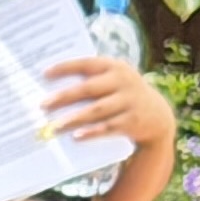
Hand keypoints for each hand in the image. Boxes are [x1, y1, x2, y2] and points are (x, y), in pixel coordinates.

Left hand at [39, 52, 169, 151]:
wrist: (157, 116)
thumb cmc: (120, 96)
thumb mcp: (111, 82)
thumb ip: (89, 81)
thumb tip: (49, 90)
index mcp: (114, 67)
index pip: (87, 64)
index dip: (66, 67)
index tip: (44, 74)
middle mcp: (123, 81)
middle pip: (88, 88)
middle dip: (64, 97)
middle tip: (42, 105)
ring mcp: (129, 100)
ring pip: (96, 110)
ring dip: (74, 119)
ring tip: (54, 127)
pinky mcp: (133, 120)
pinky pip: (108, 127)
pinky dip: (92, 132)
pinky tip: (76, 137)